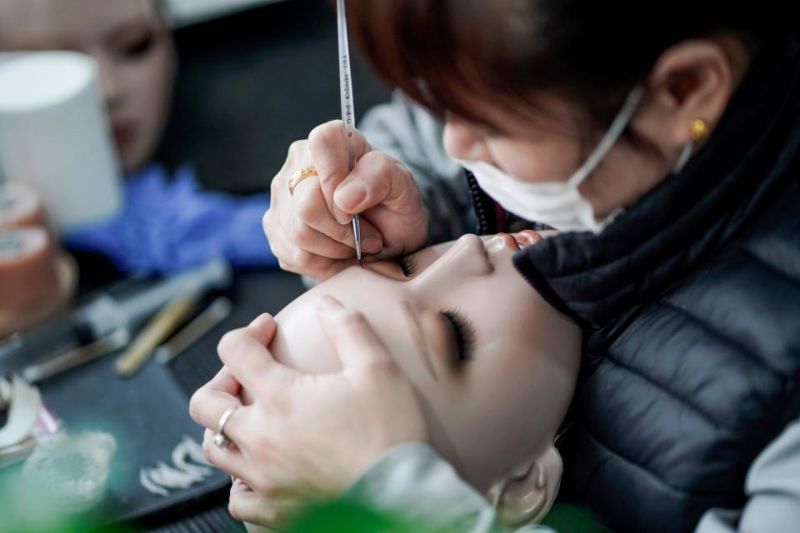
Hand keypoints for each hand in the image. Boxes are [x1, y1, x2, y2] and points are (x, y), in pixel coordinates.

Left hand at [189, 298, 427, 527]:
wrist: (402, 497)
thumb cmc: (391, 433)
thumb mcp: (378, 368)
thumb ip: (348, 328)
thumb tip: (327, 304)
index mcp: (280, 397)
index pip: (234, 349)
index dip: (250, 331)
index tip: (268, 331)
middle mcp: (259, 438)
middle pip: (205, 402)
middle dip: (222, 380)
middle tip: (248, 377)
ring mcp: (261, 479)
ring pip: (215, 449)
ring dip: (226, 428)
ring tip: (252, 421)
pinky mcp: (272, 513)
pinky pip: (237, 498)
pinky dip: (242, 481)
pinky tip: (263, 471)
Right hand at [264, 120, 428, 278]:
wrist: (388, 239)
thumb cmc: (393, 206)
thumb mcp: (403, 187)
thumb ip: (380, 177)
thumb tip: (343, 197)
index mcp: (333, 143)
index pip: (322, 142)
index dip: (336, 178)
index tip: (354, 207)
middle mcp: (299, 164)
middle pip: (306, 203)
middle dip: (343, 229)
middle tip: (367, 235)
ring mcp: (281, 196)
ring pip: (299, 233)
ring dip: (336, 248)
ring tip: (354, 243)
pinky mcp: (274, 227)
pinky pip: (294, 255)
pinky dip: (323, 262)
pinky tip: (336, 251)